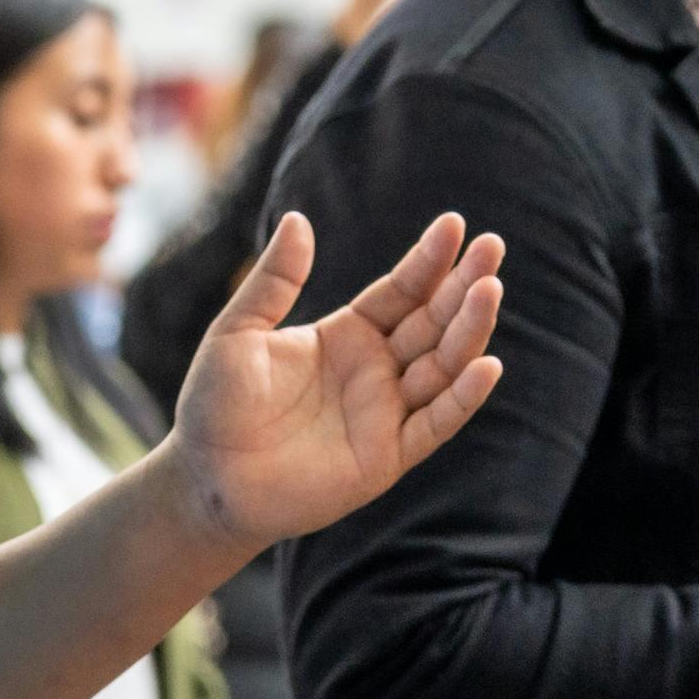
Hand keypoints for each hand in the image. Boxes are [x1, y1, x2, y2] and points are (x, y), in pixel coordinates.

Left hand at [164, 211, 503, 554]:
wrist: (206, 479)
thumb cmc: (216, 405)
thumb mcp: (238, 331)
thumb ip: (274, 281)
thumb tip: (298, 219)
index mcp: (347, 335)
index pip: (401, 291)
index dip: (428, 260)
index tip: (454, 224)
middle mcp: (376, 370)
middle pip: (433, 321)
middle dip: (463, 286)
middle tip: (492, 248)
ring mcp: (386, 413)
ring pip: (442, 366)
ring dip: (469, 330)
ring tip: (490, 291)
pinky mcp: (388, 456)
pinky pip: (434, 423)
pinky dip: (463, 397)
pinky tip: (486, 365)